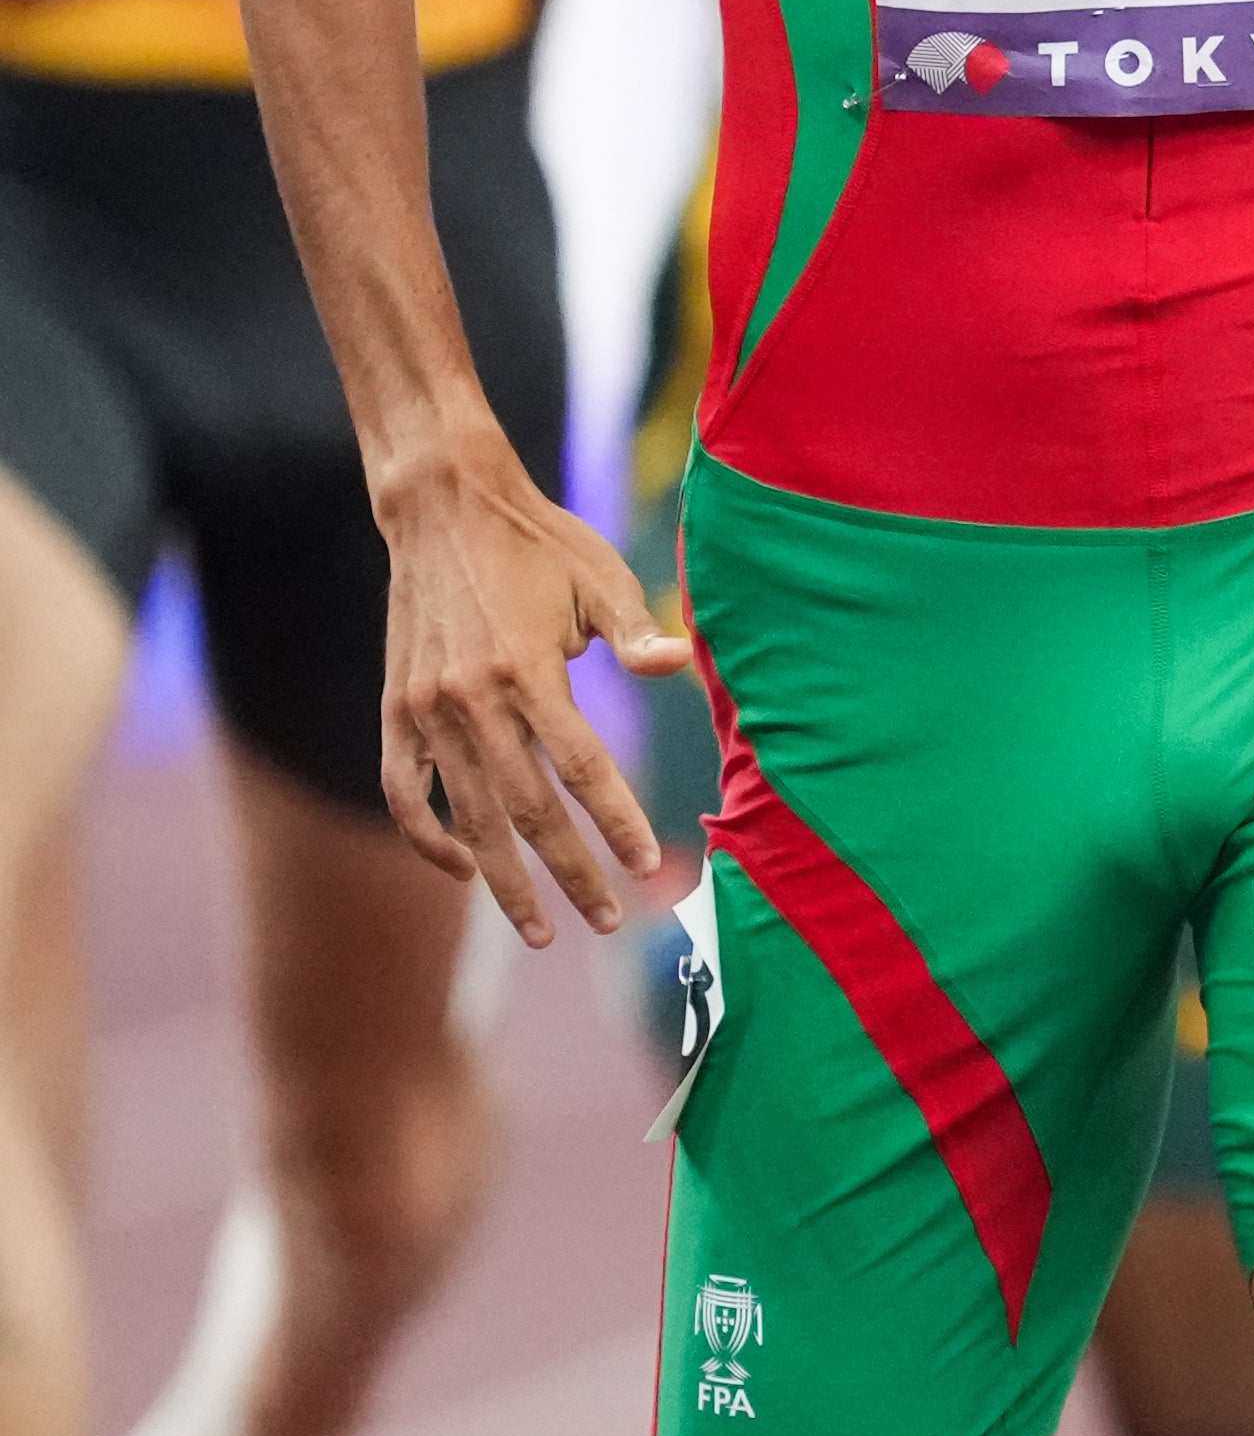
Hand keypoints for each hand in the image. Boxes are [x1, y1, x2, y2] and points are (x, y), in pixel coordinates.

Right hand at [374, 434, 686, 938]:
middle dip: (567, 872)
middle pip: (525, 810)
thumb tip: (677, 665)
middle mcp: (470, 698)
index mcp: (527, 669)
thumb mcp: (600, 575)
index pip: (581, 769)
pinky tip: (463, 870)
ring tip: (539, 928)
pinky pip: (405, 791)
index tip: (646, 866)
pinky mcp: (395, 708)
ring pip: (465, 816)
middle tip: (605, 920)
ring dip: (502, 879)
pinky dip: (428, 837)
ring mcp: (425, 708)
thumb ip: (637, 629)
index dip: (614, 822)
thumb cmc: (538, 541)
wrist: (442, 507)